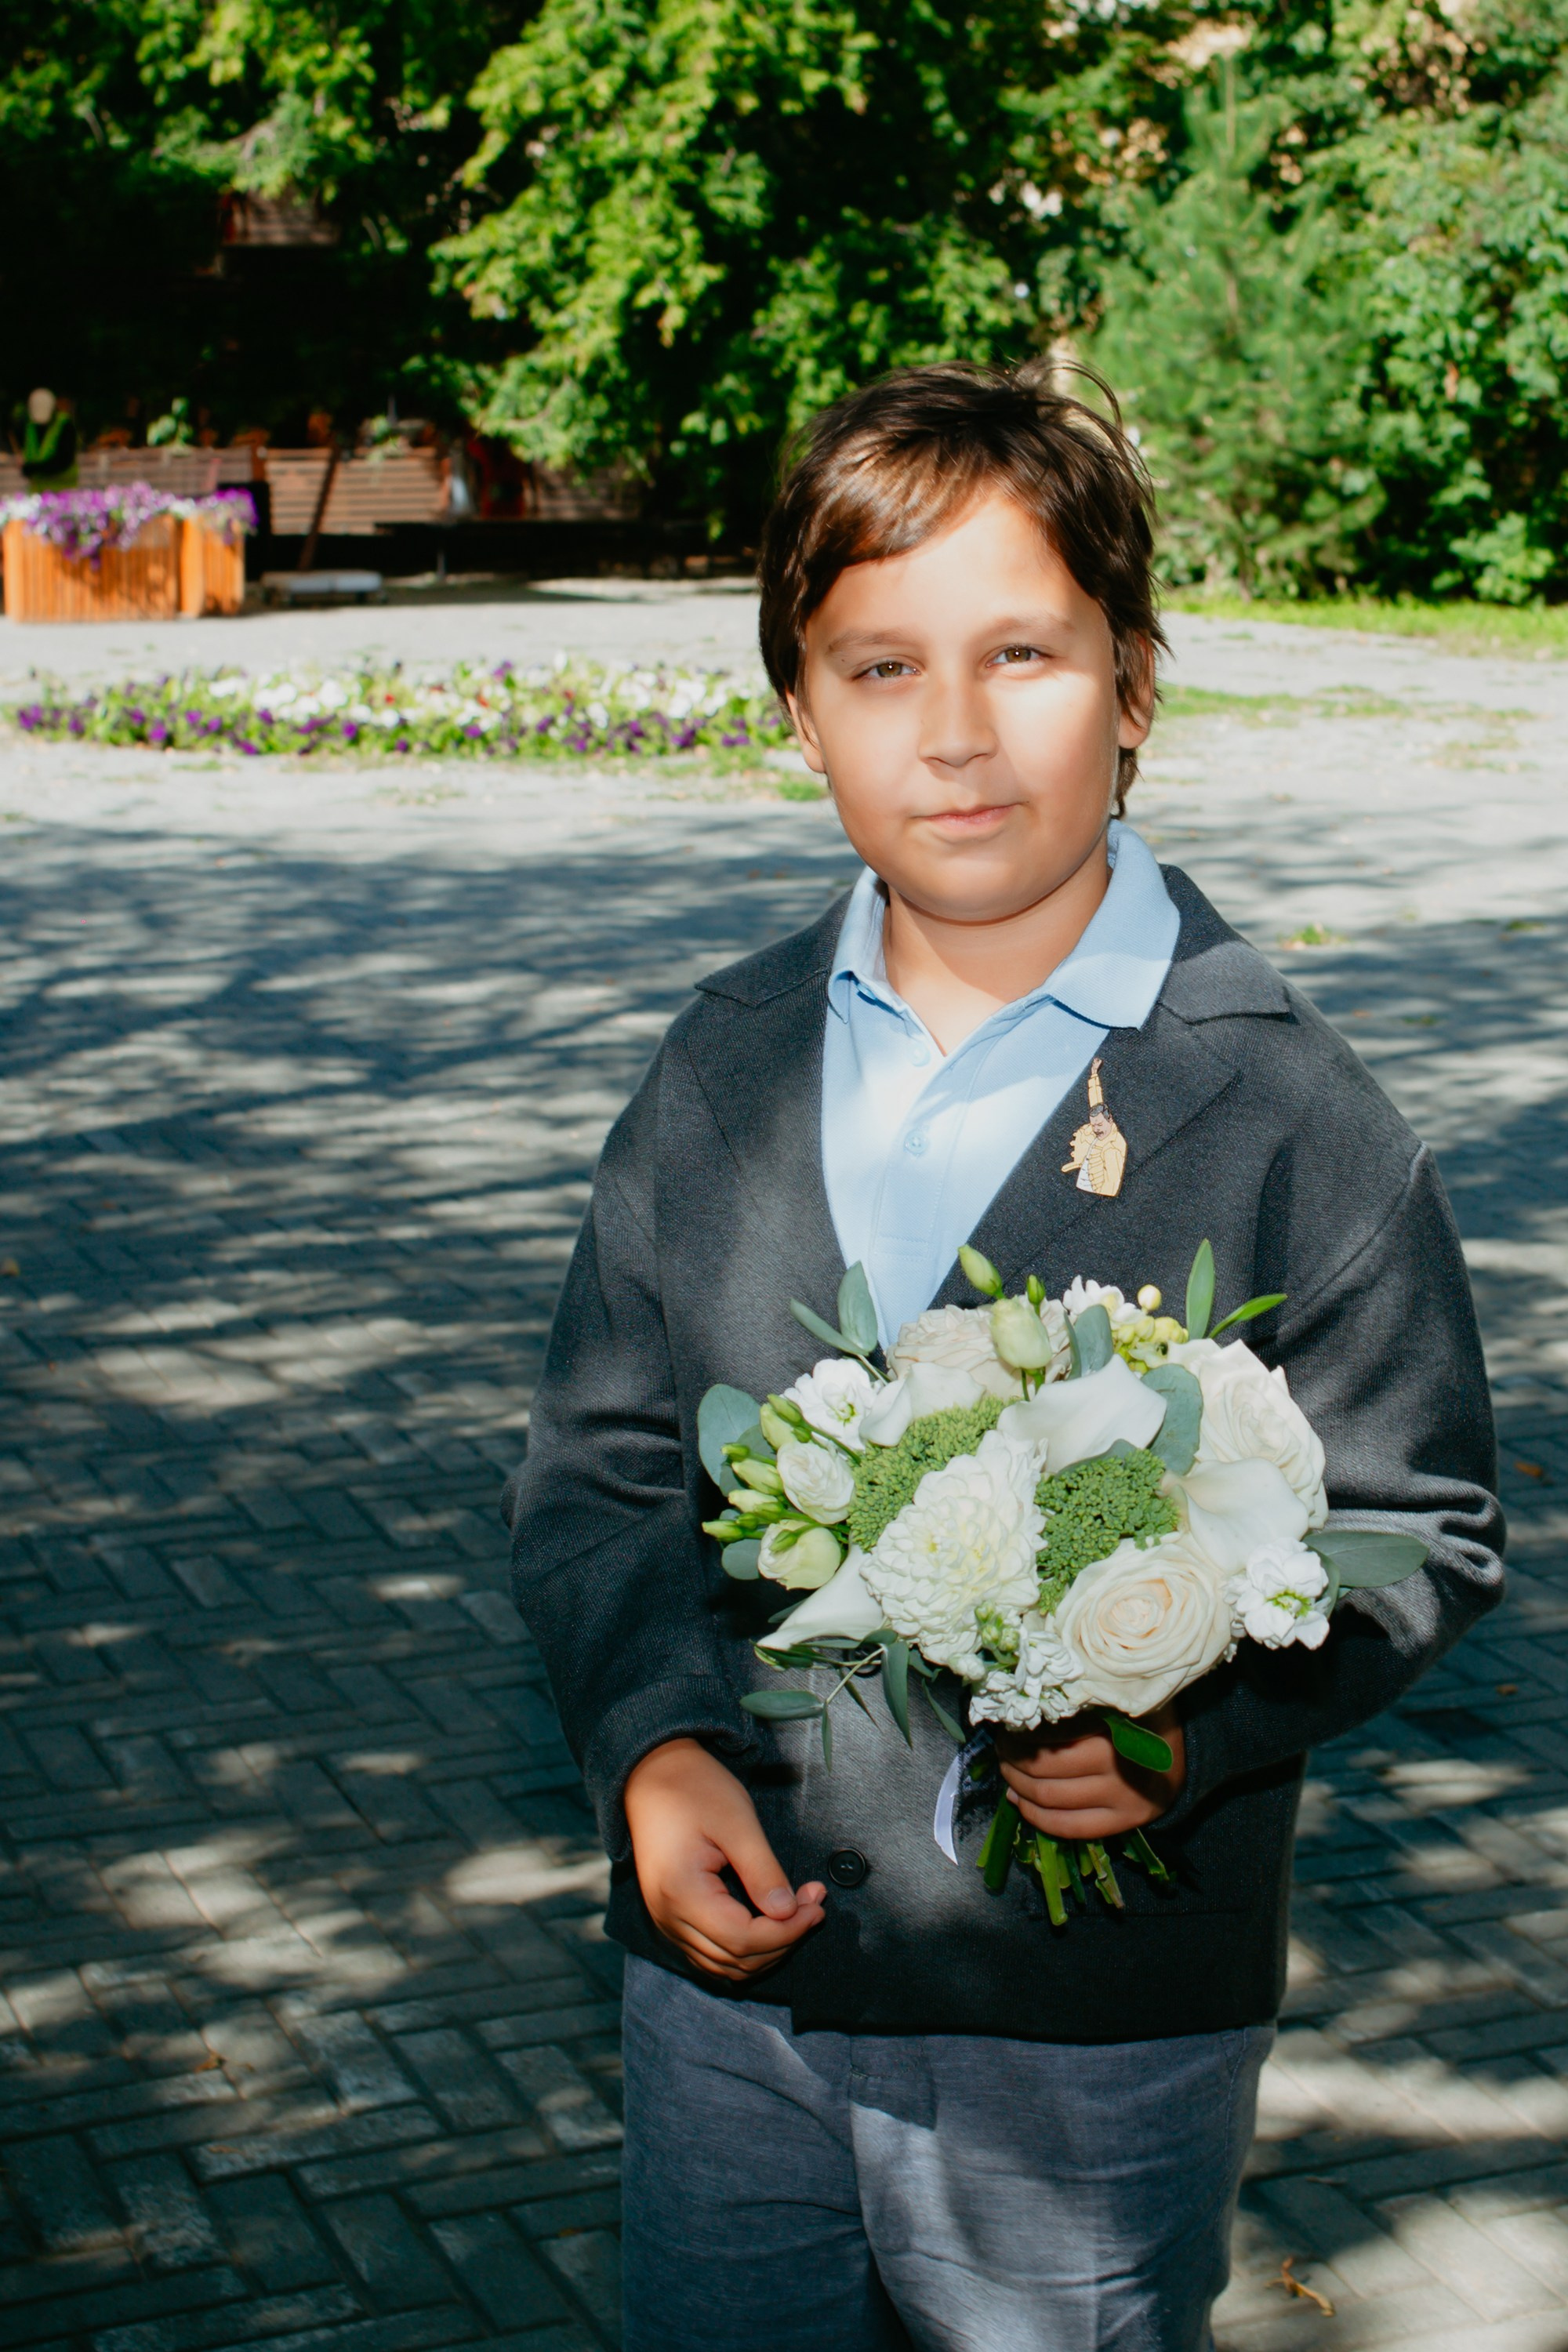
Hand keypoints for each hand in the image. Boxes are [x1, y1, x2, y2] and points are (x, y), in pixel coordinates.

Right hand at [623, 1738, 825, 1982]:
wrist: (651, 1774)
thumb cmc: (695, 1788)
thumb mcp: (737, 1822)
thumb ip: (763, 1871)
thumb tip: (789, 1913)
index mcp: (682, 1892)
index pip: (743, 1939)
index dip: (787, 1931)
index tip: (817, 1903)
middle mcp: (669, 1917)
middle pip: (736, 1960)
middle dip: (784, 1939)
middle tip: (814, 1903)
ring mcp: (667, 1921)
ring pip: (725, 1966)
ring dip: (766, 1948)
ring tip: (797, 1911)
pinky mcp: (672, 1917)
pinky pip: (712, 1953)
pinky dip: (745, 1948)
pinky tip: (768, 1921)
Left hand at [996, 1708, 1184, 1838]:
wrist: (1182, 1759)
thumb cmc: (1142, 1720)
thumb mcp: (1119, 1700)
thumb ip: (1082, 1701)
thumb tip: (1025, 1712)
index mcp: (1115, 1730)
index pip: (1053, 1735)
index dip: (1021, 1734)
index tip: (1007, 1727)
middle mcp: (1118, 1767)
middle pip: (1045, 1768)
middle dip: (1013, 1759)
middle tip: (1002, 1749)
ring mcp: (1122, 1799)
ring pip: (1051, 1798)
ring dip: (1017, 1786)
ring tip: (1007, 1771)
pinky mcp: (1123, 1823)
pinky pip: (1069, 1827)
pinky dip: (1036, 1817)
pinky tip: (1020, 1803)